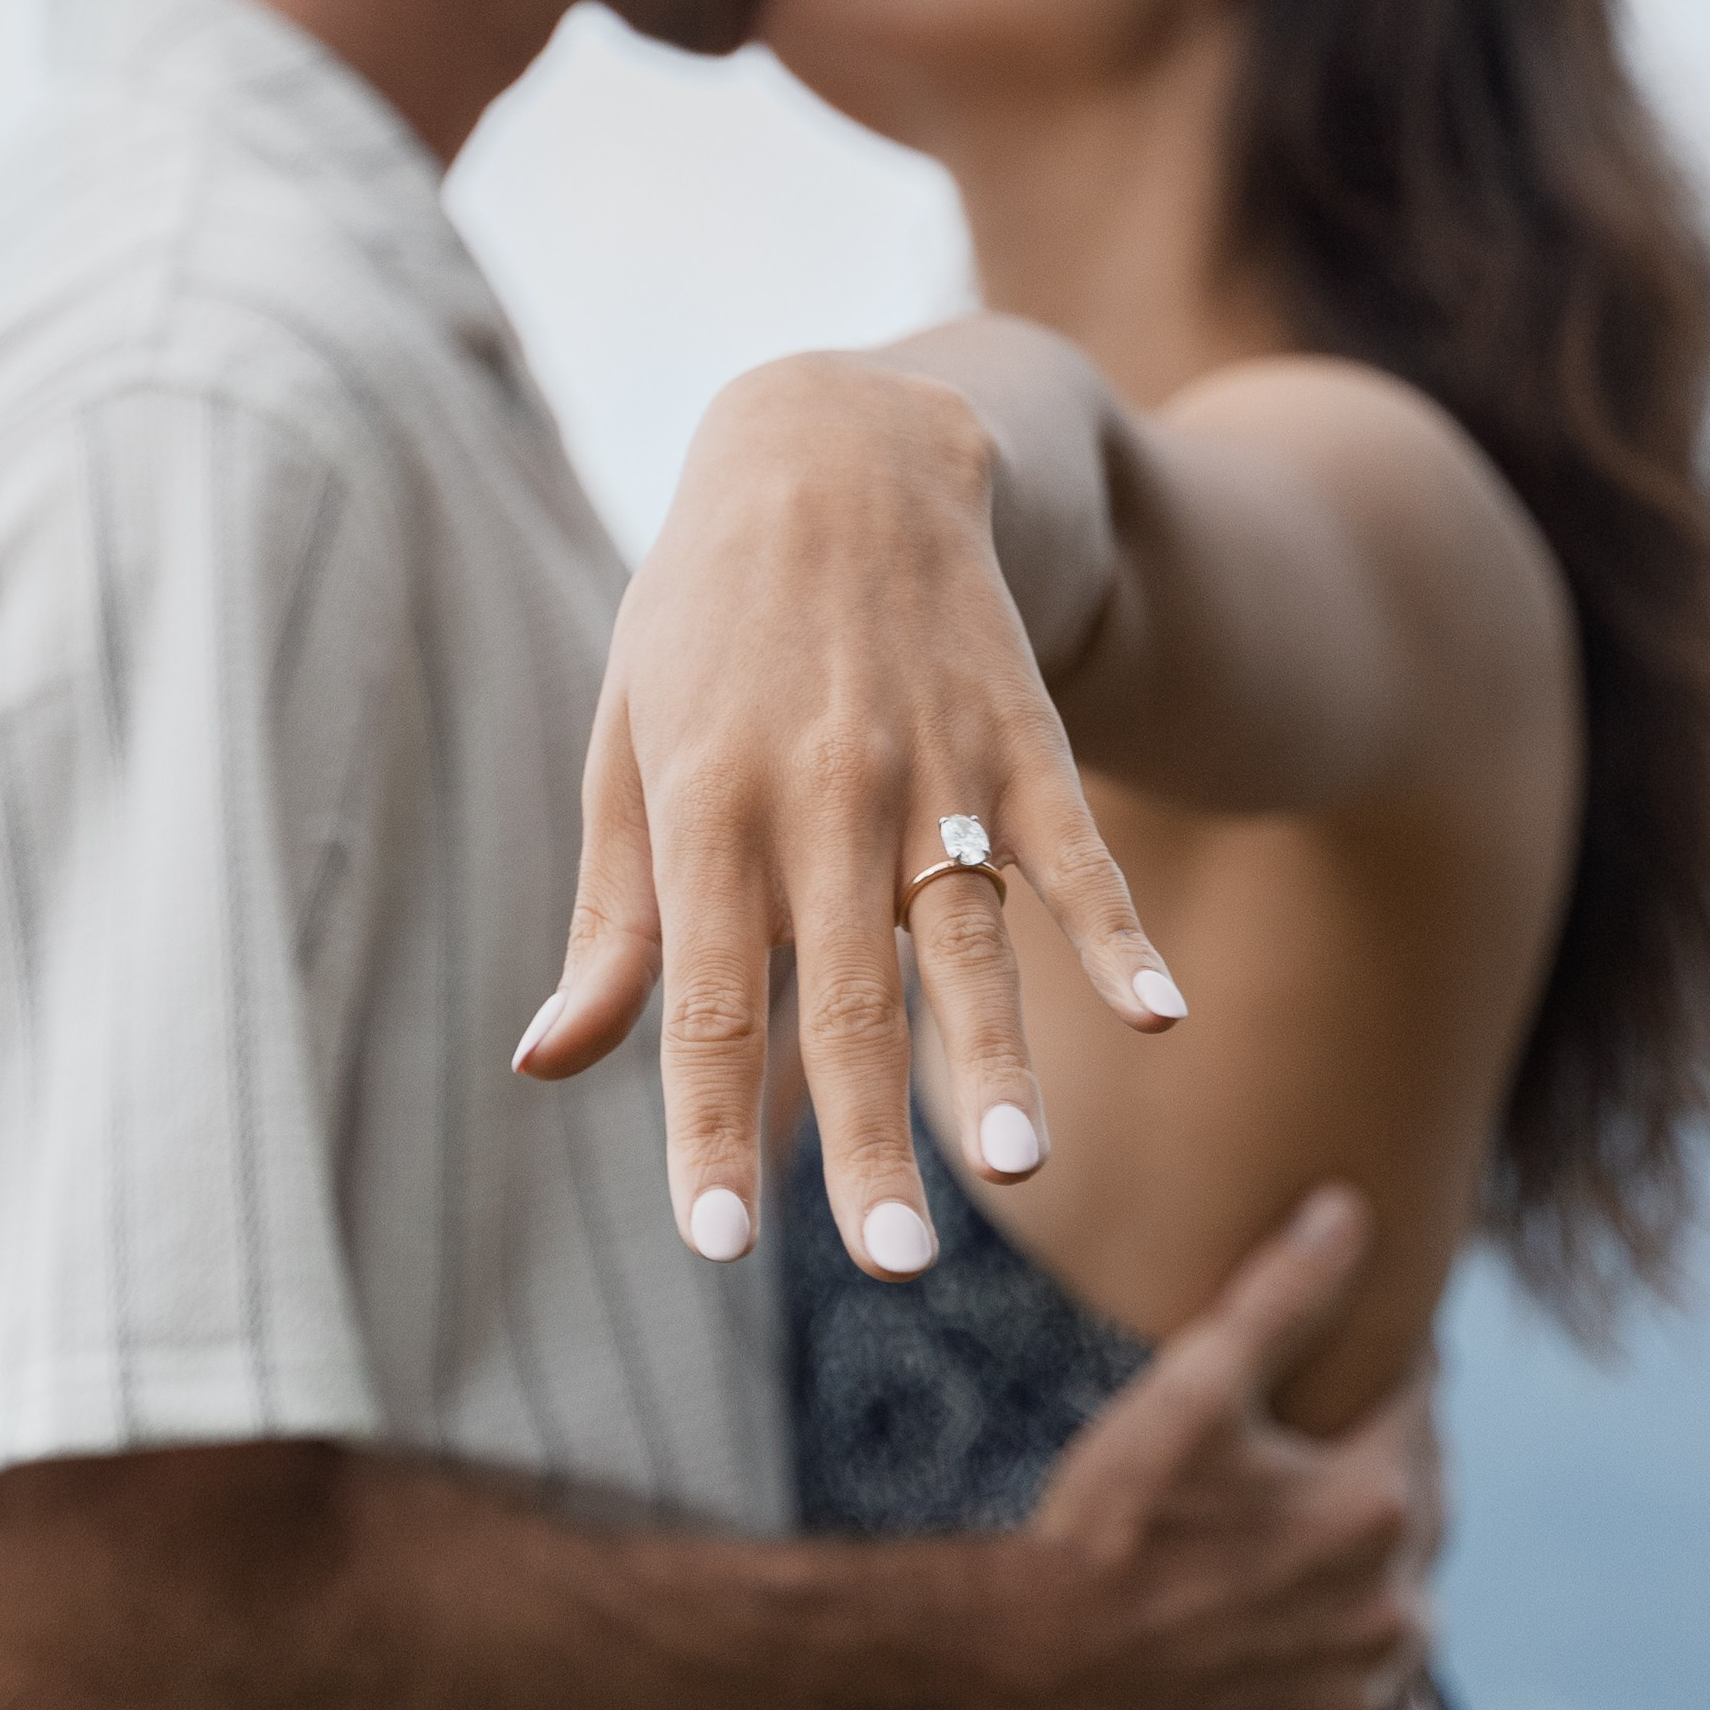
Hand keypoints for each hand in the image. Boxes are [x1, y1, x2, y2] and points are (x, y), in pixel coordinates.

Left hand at [516, 355, 1182, 1275]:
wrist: (834, 446)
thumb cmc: (704, 622)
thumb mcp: (627, 745)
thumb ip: (610, 916)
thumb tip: (549, 1064)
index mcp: (703, 810)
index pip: (709, 1002)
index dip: (711, 1125)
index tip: (717, 1242)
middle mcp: (817, 798)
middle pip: (843, 999)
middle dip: (866, 1138)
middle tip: (890, 1263)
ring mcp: (931, 766)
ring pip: (964, 939)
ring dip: (993, 1058)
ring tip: (1014, 1172)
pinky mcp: (1020, 736)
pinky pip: (1074, 850)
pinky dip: (1117, 934)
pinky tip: (1160, 1017)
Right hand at [1012, 1185, 1443, 1709]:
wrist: (1029, 1670)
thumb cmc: (1106, 1522)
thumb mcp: (1191, 1390)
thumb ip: (1284, 1295)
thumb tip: (1353, 1210)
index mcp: (1374, 1508)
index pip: (1421, 1415)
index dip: (1394, 1377)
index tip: (1369, 1359)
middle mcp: (1393, 1611)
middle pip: (1422, 1516)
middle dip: (1388, 1473)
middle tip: (1331, 1447)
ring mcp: (1361, 1702)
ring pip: (1411, 1625)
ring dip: (1384, 1585)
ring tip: (1323, 1551)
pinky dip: (1385, 1706)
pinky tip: (1345, 1672)